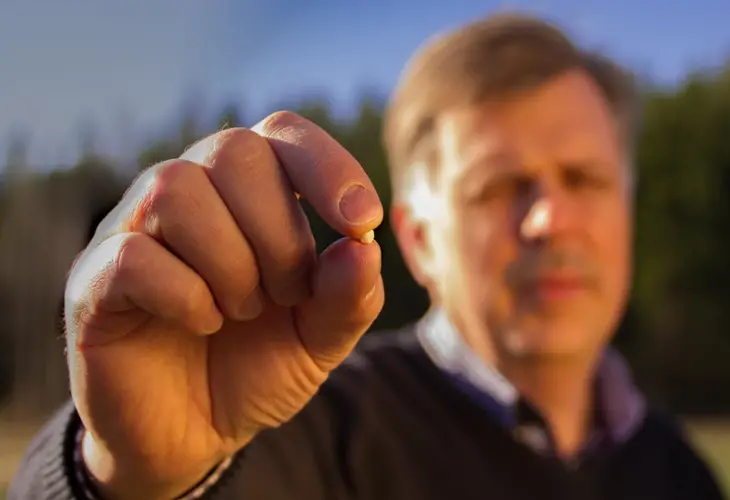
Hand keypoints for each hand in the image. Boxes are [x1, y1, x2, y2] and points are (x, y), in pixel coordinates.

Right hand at [64, 111, 384, 498]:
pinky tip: (203, 323)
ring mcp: (134, 230)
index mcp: (248, 192)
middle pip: (233, 150)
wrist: (193, 436)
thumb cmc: (257, 366)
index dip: (328, 165)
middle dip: (280, 232)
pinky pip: (134, 255)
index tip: (359, 223)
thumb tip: (364, 246)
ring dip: (232, 262)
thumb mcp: (321, 338)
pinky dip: (186, 295)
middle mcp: (188, 193)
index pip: (283, 133)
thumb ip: (349, 295)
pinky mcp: (95, 280)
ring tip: (241, 310)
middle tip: (287, 293)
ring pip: (178, 190)